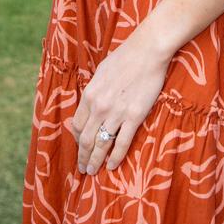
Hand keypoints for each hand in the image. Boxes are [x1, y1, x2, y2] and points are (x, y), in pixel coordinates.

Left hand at [71, 31, 169, 175]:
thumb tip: (90, 104)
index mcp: (89, 94)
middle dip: (83, 157)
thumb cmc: (124, 57)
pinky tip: (112, 166)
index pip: (77, 125)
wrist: (147, 51)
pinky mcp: (134, 117)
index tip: (80, 147)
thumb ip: (94, 91)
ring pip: (101, 145)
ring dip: (95, 161)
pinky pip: (121, 143)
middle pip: (85, 139)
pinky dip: (115, 158)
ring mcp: (116, 113)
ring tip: (93, 172)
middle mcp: (99, 106)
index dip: (77, 140)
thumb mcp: (101, 72)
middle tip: (83, 169)